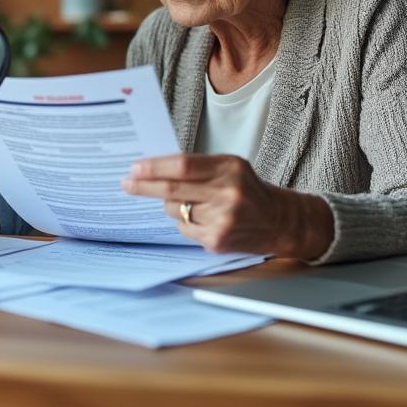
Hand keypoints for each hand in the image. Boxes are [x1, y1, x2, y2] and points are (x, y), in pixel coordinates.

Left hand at [121, 153, 332, 258]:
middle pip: (173, 189)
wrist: (280, 221)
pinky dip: (185, 222)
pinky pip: (184, 229)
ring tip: (189, 202)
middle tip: (126, 183)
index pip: (182, 166)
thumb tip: (153, 169)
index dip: (154, 167)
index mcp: (229, 168)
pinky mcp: (217, 241)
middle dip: (144, 186)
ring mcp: (222, 220)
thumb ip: (197, 167)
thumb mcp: (230, 167)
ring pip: (175, 211)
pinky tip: (202, 219)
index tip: (134, 168)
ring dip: (171, 206)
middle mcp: (227, 194)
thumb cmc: (248, 189)